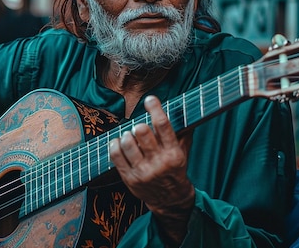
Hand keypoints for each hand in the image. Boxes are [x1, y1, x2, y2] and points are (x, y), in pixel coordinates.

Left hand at [109, 95, 194, 244]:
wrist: (170, 199)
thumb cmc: (175, 170)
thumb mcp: (184, 152)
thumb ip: (183, 132)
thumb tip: (183, 108)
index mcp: (173, 153)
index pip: (163, 125)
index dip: (155, 108)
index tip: (150, 99)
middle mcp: (158, 162)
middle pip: (142, 132)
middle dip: (139, 125)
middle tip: (140, 128)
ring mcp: (142, 171)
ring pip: (127, 142)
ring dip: (126, 135)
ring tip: (130, 137)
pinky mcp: (129, 178)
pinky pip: (115, 155)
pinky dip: (115, 144)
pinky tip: (119, 142)